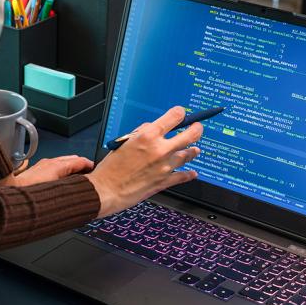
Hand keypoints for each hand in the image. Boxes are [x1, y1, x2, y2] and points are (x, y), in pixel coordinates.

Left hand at [3, 155, 93, 186]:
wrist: (15, 191)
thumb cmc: (32, 191)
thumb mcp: (57, 188)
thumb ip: (71, 184)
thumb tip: (80, 183)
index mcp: (58, 165)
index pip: (79, 160)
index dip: (88, 164)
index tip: (95, 169)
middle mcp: (51, 162)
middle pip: (71, 159)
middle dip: (81, 165)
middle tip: (89, 173)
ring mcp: (43, 164)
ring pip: (62, 162)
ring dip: (70, 167)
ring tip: (77, 176)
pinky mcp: (37, 169)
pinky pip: (54, 166)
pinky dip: (61, 170)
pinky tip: (61, 178)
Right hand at [86, 106, 202, 216]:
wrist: (107, 190)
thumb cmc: (111, 167)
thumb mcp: (123, 142)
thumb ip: (141, 133)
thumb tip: (153, 128)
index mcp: (148, 136)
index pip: (174, 117)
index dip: (180, 113)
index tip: (182, 114)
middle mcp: (160, 149)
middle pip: (189, 135)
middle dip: (196, 129)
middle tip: (198, 128)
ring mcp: (165, 166)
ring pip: (188, 155)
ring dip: (192, 151)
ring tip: (195, 150)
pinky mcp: (165, 181)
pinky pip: (183, 176)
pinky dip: (189, 174)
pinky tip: (192, 172)